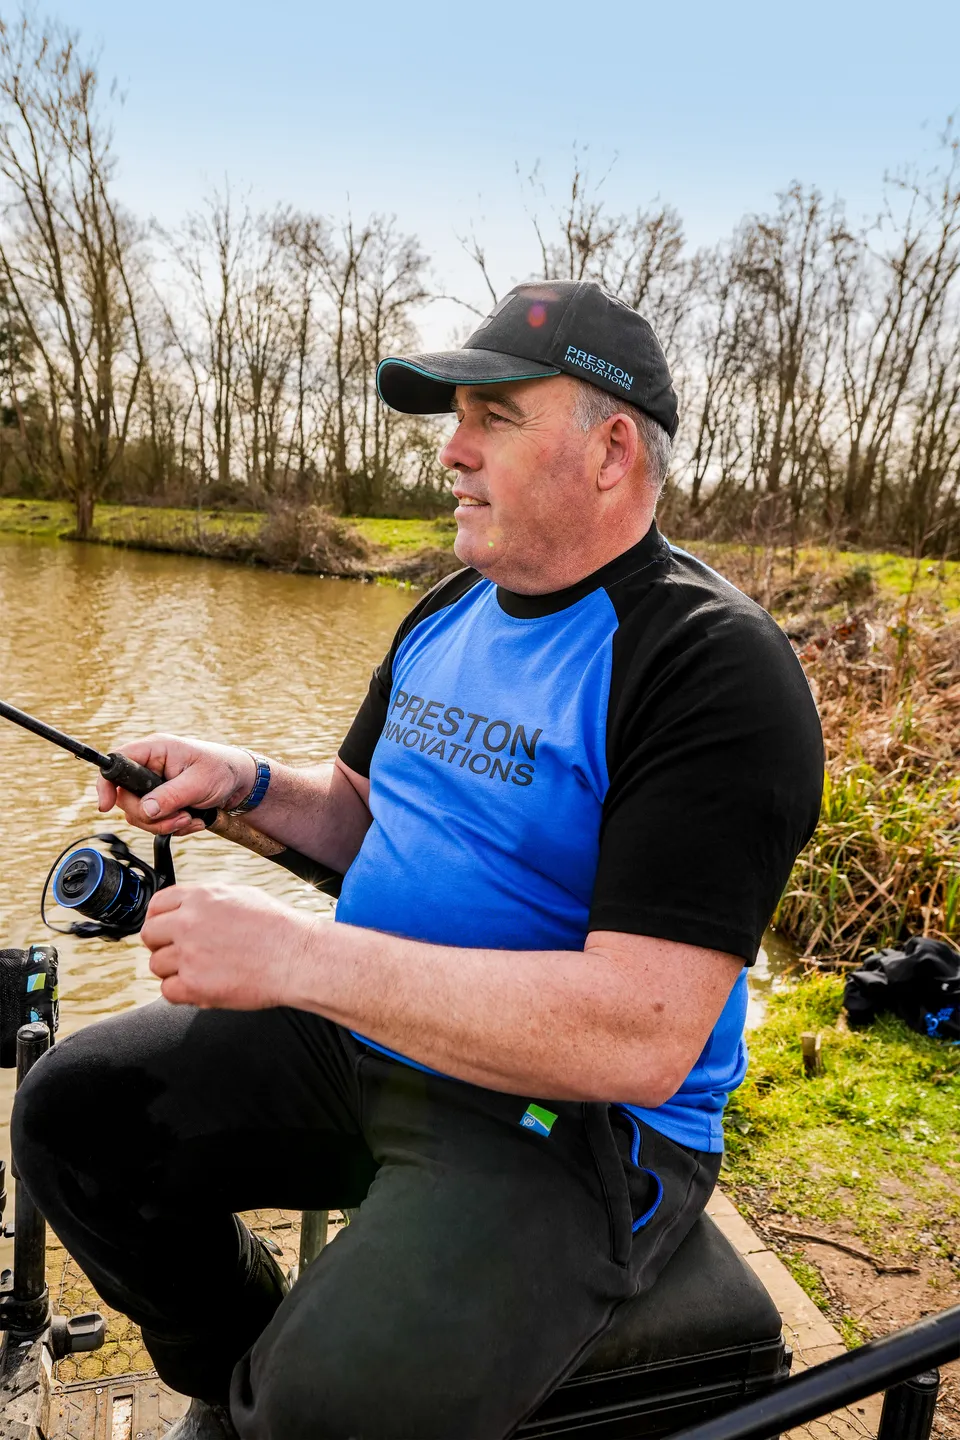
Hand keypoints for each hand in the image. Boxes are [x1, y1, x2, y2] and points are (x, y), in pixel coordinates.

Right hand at [96, 734, 256, 836]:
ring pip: (139, 815)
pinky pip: (154, 822)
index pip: (116, 763)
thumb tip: (146, 810)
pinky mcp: (161, 802)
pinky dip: (173, 827)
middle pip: (125, 798)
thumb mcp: (199, 782)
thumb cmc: (222, 770)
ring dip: (165, 824)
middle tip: (179, 817)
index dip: (106, 784)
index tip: (105, 806)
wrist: (241, 783)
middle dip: (150, 816)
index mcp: (155, 750)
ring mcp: (154, 786)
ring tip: (191, 819)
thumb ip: (171, 796)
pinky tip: (193, 821)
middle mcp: (149, 767)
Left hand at [141, 882, 318, 1008]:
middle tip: (182, 953)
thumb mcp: (240, 896)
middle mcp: (188, 923)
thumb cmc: (278, 929)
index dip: (159, 919)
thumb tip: (188, 909)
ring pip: (156, 965)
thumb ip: (206, 901)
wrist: (296, 957)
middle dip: (162, 945)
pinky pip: (168, 991)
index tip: (166, 929)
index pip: (157, 905)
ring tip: (201, 970)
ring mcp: (189, 954)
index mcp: (200, 898)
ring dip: (174, 970)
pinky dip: (182, 992)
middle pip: (149, 935)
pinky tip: (203, 985)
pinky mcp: (194, 985)